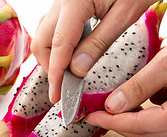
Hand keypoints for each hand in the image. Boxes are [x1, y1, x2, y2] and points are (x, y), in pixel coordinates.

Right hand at [31, 0, 157, 102]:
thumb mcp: (124, 15)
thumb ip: (98, 43)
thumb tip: (76, 71)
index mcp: (75, 2)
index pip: (59, 45)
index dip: (56, 74)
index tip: (57, 96)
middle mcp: (61, 1)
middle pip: (41, 41)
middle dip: (51, 67)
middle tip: (67, 84)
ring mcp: (60, 2)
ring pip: (43, 35)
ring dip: (52, 57)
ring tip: (70, 72)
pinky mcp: (65, 5)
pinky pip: (52, 29)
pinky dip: (57, 46)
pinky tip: (71, 54)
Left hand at [85, 21, 166, 136]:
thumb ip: (139, 85)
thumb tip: (113, 105)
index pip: (139, 125)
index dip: (111, 121)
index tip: (91, 115)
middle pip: (143, 133)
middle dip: (115, 124)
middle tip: (94, 113)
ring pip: (148, 129)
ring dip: (126, 121)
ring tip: (106, 108)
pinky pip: (156, 120)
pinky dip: (139, 114)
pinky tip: (129, 101)